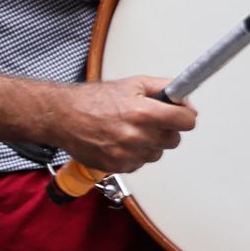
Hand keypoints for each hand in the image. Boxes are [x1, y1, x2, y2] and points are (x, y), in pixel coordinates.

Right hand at [50, 75, 194, 174]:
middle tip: (150, 120)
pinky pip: (139, 163)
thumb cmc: (93, 99)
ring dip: (150, 144)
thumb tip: (185, 100)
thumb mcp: (132, 84)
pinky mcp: (117, 167)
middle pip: (174, 140)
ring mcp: (127, 154)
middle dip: (166, 129)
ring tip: (130, 130)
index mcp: (143, 112)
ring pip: (157, 153)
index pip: (186, 121)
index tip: (179, 114)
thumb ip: (164, 88)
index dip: (184, 116)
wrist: (62, 116)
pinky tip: (119, 142)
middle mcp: (137, 136)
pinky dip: (134, 154)